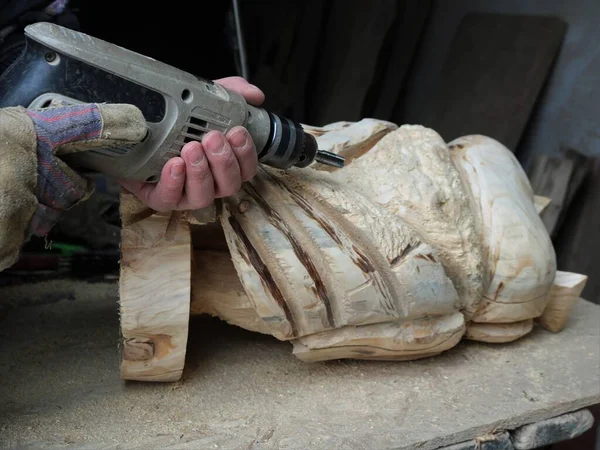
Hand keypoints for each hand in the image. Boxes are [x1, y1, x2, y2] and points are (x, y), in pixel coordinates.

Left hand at [119, 76, 264, 211]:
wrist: (134, 132)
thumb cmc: (173, 123)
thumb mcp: (202, 101)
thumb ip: (230, 94)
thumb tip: (255, 95)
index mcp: (224, 165)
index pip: (246, 169)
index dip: (246, 153)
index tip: (237, 131)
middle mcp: (210, 183)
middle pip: (230, 185)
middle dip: (224, 161)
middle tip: (212, 137)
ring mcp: (186, 194)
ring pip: (203, 196)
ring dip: (200, 172)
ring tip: (191, 148)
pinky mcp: (160, 198)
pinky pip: (170, 199)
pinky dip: (174, 182)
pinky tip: (175, 164)